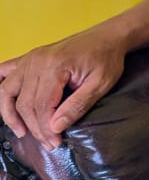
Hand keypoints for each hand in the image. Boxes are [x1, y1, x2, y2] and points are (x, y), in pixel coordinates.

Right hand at [0, 27, 125, 150]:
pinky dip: (0, 88)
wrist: (107, 36)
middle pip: (24, 103)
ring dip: (10, 114)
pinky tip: (4, 103)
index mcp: (55, 67)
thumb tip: (55, 127)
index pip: (40, 106)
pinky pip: (5, 72)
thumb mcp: (100, 84)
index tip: (55, 142)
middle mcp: (37, 61)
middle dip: (34, 127)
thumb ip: (77, 106)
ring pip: (7, 91)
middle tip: (48, 142)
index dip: (45, 129)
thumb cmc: (106, 58)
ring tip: (21, 132)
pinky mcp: (29, 57)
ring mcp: (30, 58)